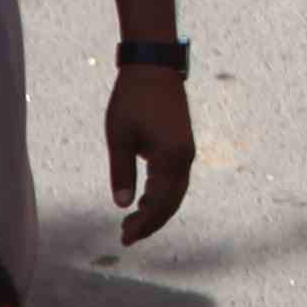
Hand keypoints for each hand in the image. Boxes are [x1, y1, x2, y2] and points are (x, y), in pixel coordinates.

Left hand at [103, 65, 197, 242]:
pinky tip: (144, 201)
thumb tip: (123, 205)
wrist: (153, 69)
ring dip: (156, 210)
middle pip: (172, 202)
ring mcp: (186, 152)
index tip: (125, 237)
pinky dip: (161, 196)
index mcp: (171, 157)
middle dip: (151, 222)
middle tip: (126, 237)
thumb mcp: (120, 137)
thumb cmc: (132, 101)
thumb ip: (122, 172)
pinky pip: (175, 180)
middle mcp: (184, 158)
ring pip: (175, 192)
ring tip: (132, 223)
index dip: (144, 223)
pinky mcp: (182, 146)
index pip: (160, 202)